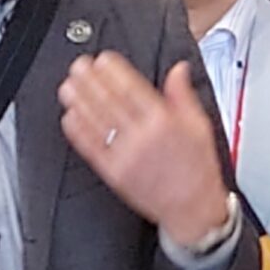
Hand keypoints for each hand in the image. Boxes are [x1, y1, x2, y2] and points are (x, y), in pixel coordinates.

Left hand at [59, 53, 229, 246]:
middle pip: (110, 102)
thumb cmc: (197, 170)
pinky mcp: (115, 174)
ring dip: (80, 102)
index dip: (114, 72)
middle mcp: (143, 137)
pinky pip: (92, 149)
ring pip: (97, 122)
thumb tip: (178, 70)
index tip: (103, 60)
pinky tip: (70, 118)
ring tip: (69, 86)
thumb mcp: (200, 126)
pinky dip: (78, 132)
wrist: (193, 209)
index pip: (133, 89)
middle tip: (78, 66)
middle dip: (91, 81)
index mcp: (164, 122)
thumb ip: (184, 95)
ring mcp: (126, 156)